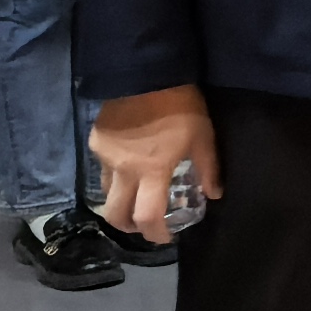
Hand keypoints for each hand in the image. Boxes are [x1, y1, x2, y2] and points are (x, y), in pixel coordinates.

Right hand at [93, 90, 214, 244]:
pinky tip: (128, 168)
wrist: (146, 74)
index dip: (155, 233)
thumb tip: (214, 194)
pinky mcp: (96, 142)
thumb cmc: (181, 106)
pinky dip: (114, 177)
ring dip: (120, 202)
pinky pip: (102, 169)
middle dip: (128, 227)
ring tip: (136, 197)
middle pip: (115, 214)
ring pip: (106, 193)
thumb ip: (208, 168)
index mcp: (152, 171)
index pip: (147, 216)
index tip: (165, 237)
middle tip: (143, 225)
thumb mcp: (203, 136)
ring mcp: (106, 157)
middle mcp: (124, 171)